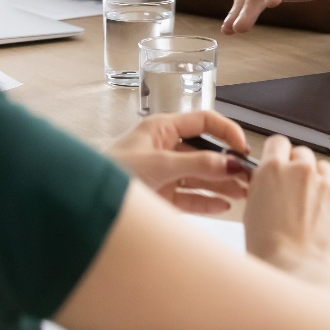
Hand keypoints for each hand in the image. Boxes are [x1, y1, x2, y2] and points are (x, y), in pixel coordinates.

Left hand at [108, 111, 251, 213]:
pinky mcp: (160, 196)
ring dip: (222, 185)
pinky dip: (207, 202)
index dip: (227, 132)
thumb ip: (198, 164)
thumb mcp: (158, 165)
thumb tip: (231, 164)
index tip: (243, 148)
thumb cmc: (109, 174)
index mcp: (162, 129)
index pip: (205, 122)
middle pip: (206, 152)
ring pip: (201, 177)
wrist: (81, 207)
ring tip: (243, 194)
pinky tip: (223, 206)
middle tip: (249, 176)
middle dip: (228, 164)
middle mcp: (164, 149)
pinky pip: (190, 197)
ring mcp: (163, 173)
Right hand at [244, 134, 329, 272]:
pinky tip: (322, 213)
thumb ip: (261, 188)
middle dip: (297, 167)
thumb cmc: (268, 249)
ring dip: (316, 179)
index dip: (277, 153)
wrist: (294, 269)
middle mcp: (301, 171)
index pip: (277, 143)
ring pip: (323, 168)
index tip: (277, 160)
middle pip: (302, 153)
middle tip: (290, 188)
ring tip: (307, 203)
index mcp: (272, 170)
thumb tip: (265, 182)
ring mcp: (324, 184)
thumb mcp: (250, 212)